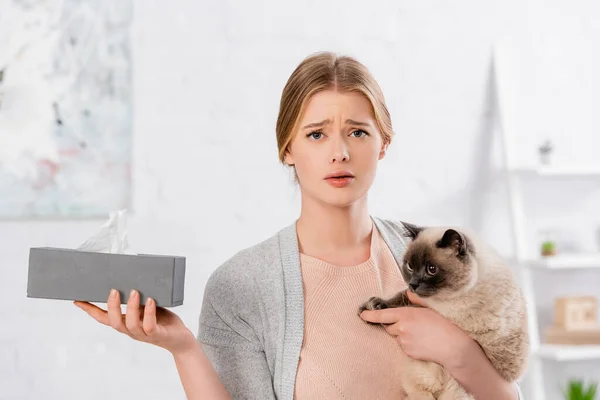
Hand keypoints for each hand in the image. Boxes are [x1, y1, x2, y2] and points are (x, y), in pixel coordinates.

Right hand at [74, 289, 195, 355]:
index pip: (103, 318)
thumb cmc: (161, 319)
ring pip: (130, 324)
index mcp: (125, 323)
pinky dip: (149, 313)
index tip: (77, 299)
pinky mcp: (157, 334)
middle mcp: (131, 330)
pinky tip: (150, 301)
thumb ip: (137, 297)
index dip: (89, 310)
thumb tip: (129, 279)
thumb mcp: (146, 306)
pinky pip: (149, 326)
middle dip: (111, 306)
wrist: (180, 338)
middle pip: (114, 322)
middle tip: (114, 290)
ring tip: (134, 292)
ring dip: (130, 307)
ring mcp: (143, 334)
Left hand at [359, 291, 471, 367]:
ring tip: (421, 333)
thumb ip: (417, 300)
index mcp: (406, 315)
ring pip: (398, 337)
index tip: (362, 315)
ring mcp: (404, 342)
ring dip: (403, 334)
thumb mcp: (431, 307)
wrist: (454, 346)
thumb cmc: (445, 324)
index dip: (371, 315)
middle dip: (396, 325)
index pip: (383, 315)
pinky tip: (423, 342)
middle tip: (412, 324)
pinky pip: (404, 346)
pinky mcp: (408, 353)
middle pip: (389, 326)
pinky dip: (410, 344)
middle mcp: (402, 328)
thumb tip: (408, 293)